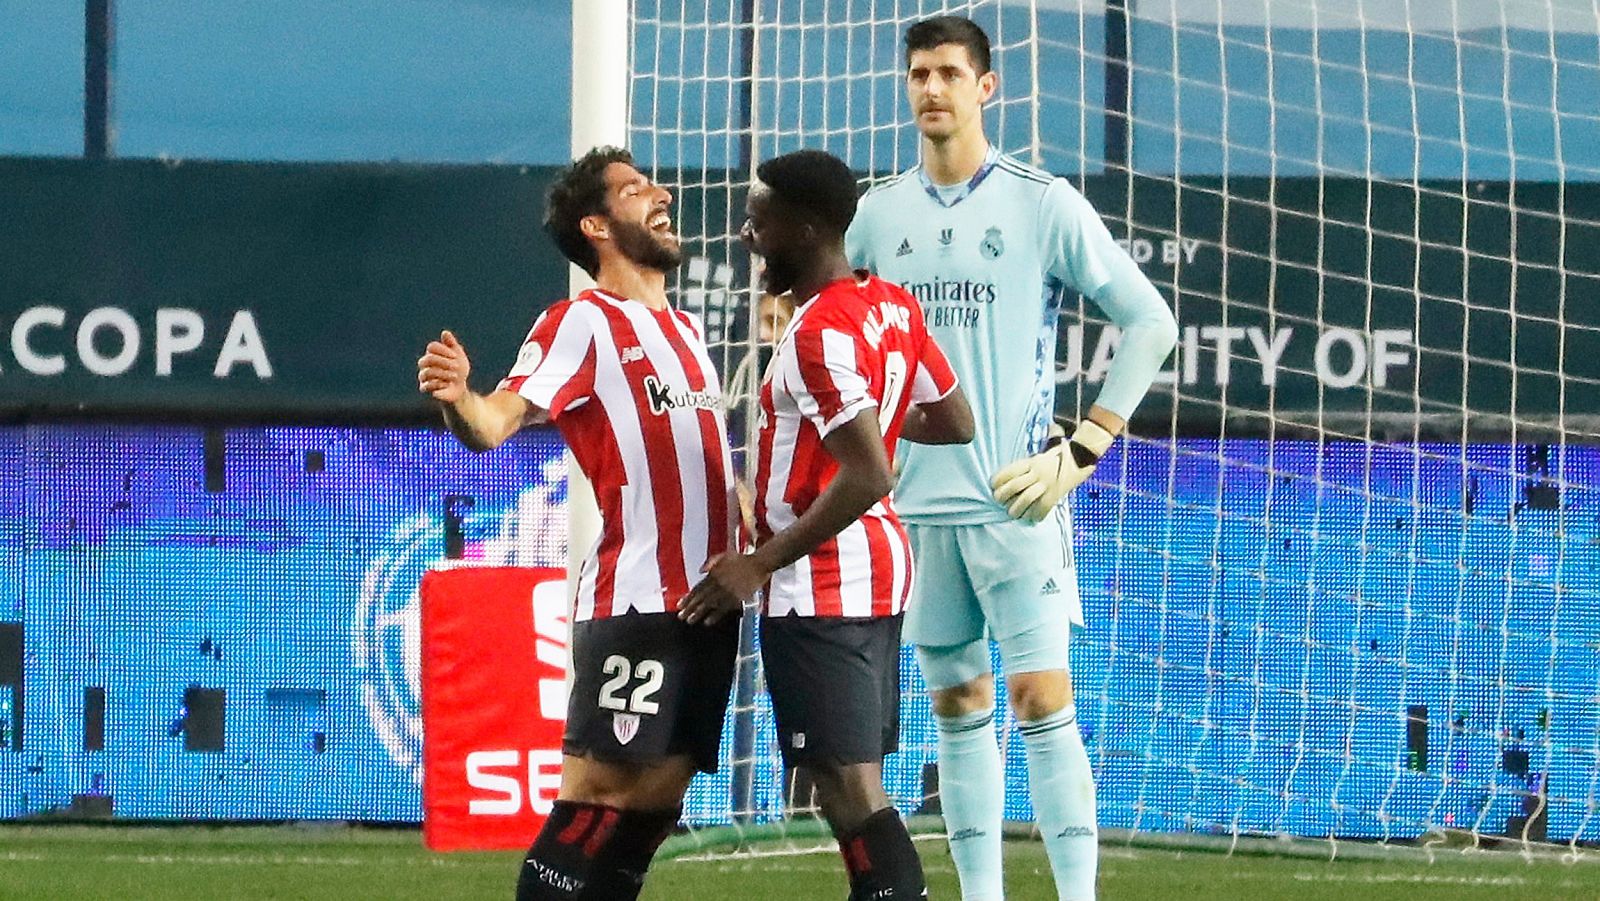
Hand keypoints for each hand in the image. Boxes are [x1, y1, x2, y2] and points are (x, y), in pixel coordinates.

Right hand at [417, 330, 470, 403]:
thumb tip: (445, 332)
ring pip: (427, 372)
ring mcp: (423, 376)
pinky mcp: (424, 388)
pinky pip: (426, 386)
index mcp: (431, 353)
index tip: (455, 355)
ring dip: (443, 374)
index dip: (444, 350)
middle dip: (444, 362)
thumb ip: (451, 344)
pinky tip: (447, 384)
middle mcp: (424, 364)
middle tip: (456, 366)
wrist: (459, 387)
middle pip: (428, 359)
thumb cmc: (457, 369)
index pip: (432, 347)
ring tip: (455, 376)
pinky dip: (439, 384)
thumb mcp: (458, 355)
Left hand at [678, 552, 769, 625]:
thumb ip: (710, 562)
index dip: (688, 597)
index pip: (697, 588)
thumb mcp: (724, 555)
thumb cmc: (742, 559)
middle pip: (700, 598)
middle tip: (681, 616)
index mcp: (714, 574)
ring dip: (699, 613)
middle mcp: (718, 584)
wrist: (758, 564)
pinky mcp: (736, 599)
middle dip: (690, 608)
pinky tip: (707, 622)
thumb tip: (700, 571)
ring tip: (690, 621)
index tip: (680, 605)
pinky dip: (715, 616)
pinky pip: (723, 609)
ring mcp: (727, 592)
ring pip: (709, 605)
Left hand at [989, 419, 1115, 520]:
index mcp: (1033, 461)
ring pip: (1026, 498)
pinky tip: (1030, 518)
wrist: (1085, 457)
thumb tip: (1042, 431)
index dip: (999, 479)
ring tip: (1011, 513)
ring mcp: (1047, 484)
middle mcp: (1038, 472)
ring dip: (1016, 508)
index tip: (993, 486)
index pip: (1011, 470)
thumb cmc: (1064, 452)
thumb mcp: (1047, 447)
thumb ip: (1035, 447)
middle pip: (1016, 485)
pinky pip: (1042, 507)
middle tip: (999, 501)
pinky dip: (1035, 515)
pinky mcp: (1056, 494)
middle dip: (1004, 495)